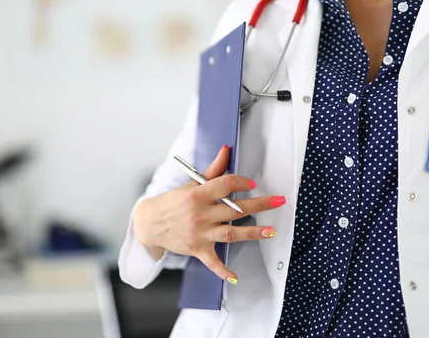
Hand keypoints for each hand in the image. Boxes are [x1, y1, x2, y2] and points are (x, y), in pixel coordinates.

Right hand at [132, 145, 285, 284]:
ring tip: (272, 231)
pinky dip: (222, 271)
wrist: (150, 222)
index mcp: (198, 195)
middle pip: (234, 209)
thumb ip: (213, 170)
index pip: (225, 185)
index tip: (252, 183)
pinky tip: (235, 277)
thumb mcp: (191, 183)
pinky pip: (212, 262)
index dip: (241, 182)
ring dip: (253, 233)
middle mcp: (200, 214)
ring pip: (231, 233)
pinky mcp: (197, 249)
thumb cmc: (174, 201)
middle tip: (279, 201)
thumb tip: (227, 150)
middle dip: (259, 205)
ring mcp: (199, 233)